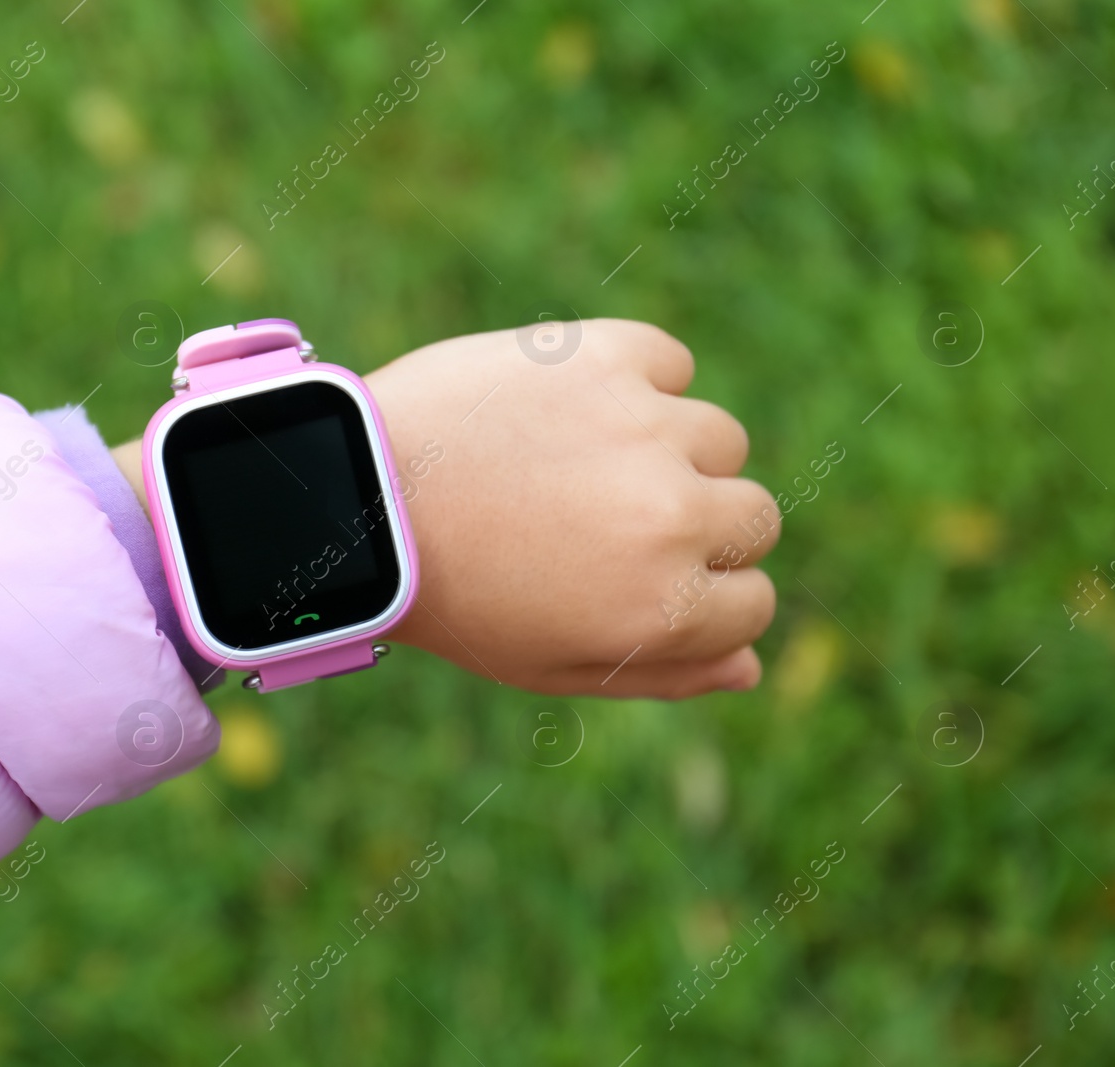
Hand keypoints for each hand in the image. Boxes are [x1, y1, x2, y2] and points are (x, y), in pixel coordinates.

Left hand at [369, 319, 777, 697]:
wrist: (360, 497)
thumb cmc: (454, 594)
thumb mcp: (552, 667)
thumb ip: (663, 672)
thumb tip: (750, 666)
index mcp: (664, 609)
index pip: (754, 603)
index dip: (701, 595)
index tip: (641, 578)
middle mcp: (673, 517)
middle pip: (754, 519)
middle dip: (697, 527)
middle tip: (609, 521)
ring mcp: (646, 428)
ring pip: (720, 440)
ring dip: (670, 452)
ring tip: (581, 463)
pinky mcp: (609, 356)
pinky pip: (672, 366)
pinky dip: (639, 382)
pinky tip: (574, 409)